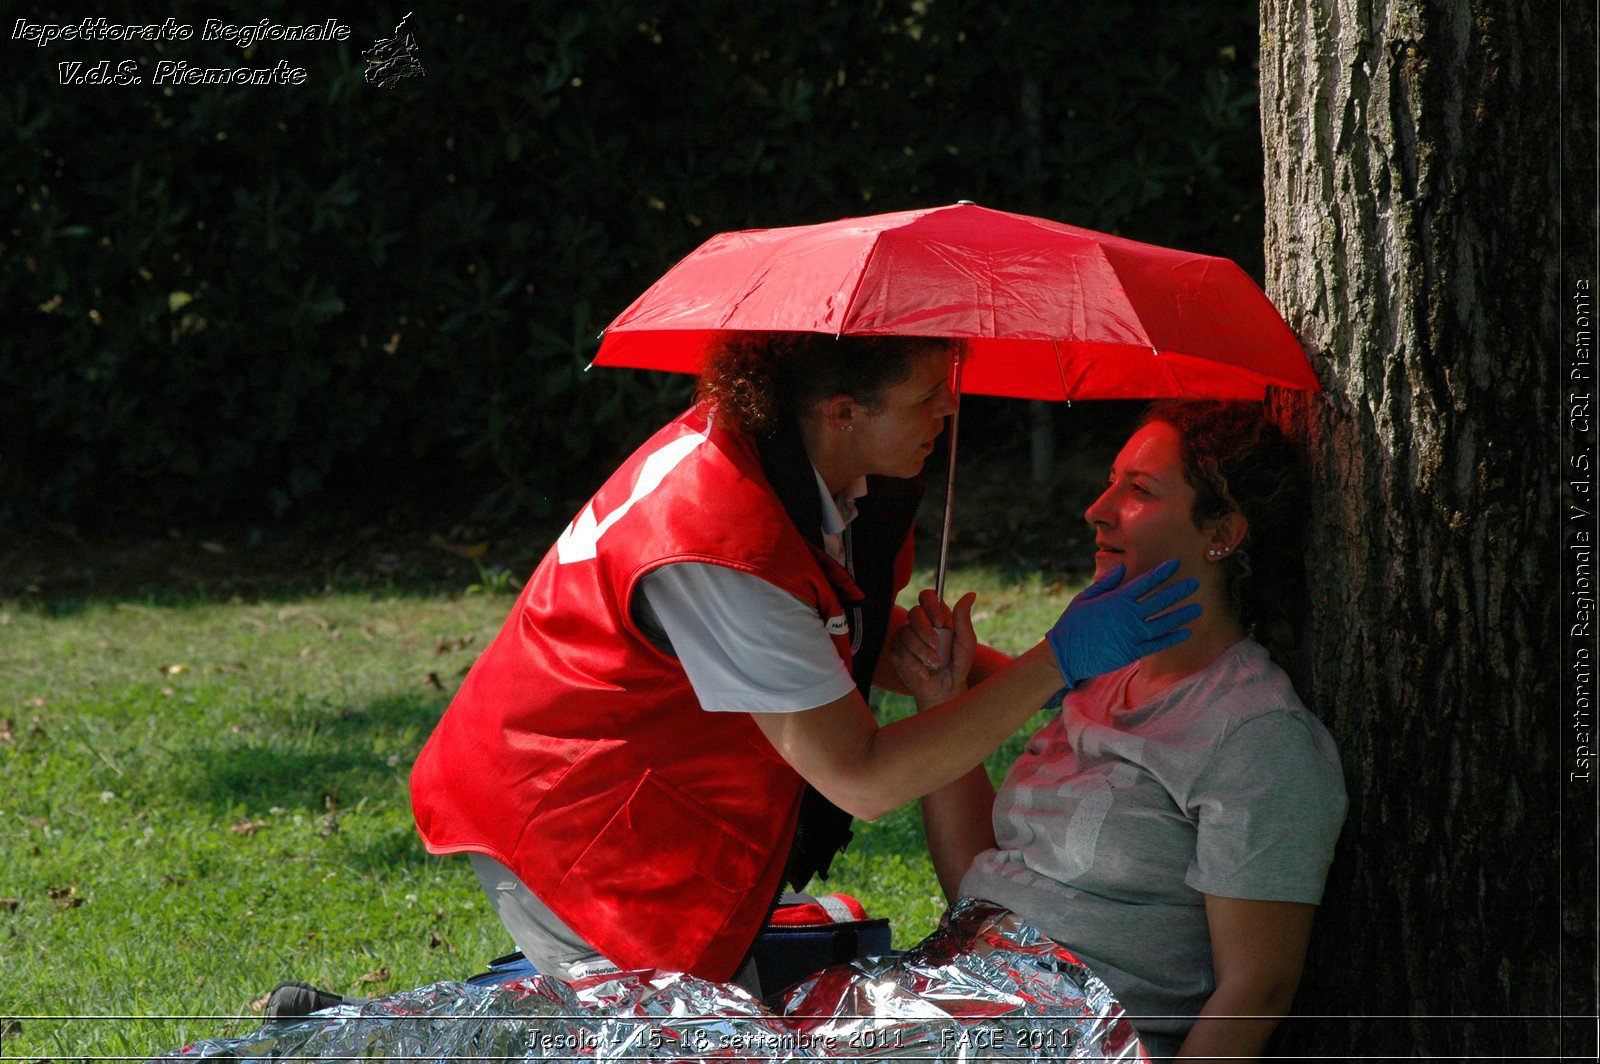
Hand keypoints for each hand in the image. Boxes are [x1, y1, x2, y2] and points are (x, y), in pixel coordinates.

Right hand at [892, 589, 976, 706]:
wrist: (945, 691)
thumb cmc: (958, 665)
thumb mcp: (966, 643)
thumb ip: (964, 619)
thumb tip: (971, 594)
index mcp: (938, 616)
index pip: (927, 596)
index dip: (930, 605)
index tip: (939, 623)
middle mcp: (920, 623)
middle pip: (914, 613)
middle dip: (925, 631)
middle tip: (937, 646)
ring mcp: (907, 636)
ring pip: (906, 634)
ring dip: (922, 651)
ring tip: (936, 664)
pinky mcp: (898, 651)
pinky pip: (900, 650)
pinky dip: (915, 663)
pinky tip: (925, 673)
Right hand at [1046, 559, 1200, 688]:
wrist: (1065, 654)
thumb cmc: (1072, 624)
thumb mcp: (1084, 598)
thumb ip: (1106, 583)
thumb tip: (1124, 567)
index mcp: (1116, 599)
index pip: (1145, 582)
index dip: (1162, 573)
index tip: (1176, 564)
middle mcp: (1128, 616)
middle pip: (1159, 601)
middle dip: (1179, 591)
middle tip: (1195, 583)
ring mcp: (1131, 635)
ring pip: (1163, 622)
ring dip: (1182, 615)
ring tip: (1198, 608)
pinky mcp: (1132, 652)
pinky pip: (1157, 644)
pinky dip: (1172, 638)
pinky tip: (1186, 632)